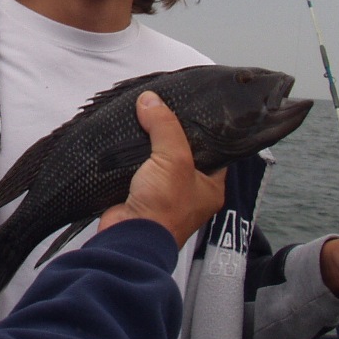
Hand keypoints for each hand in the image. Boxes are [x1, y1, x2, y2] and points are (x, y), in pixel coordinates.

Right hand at [99, 91, 225, 246]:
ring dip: (147, 144)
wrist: (129, 238)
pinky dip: (130, 156)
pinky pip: (136, 168)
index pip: (214, 150)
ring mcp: (163, 194)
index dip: (203, 129)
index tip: (191, 108)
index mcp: (210, 186)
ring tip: (141, 117)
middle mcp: (189, 191)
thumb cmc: (163, 209)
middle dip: (169, 133)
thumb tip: (150, 100)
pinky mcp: (139, 194)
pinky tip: (125, 139)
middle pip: (182, 151)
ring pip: (157, 159)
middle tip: (162, 108)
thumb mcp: (173, 159)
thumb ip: (165, 126)